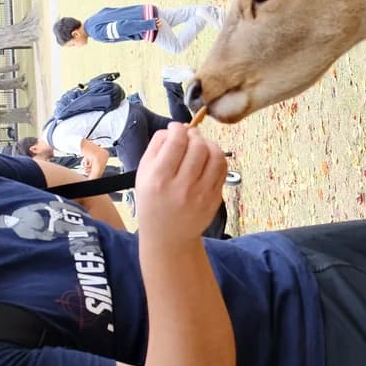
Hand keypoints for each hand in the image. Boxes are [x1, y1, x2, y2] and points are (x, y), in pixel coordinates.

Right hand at [133, 123, 226, 244]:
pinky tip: (208, 158)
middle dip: (194, 135)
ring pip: (215, 155)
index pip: (176, 142)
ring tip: (200, 146)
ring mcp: (201, 194)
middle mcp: (181, 187)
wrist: (168, 236)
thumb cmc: (153, 202)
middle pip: (197, 146)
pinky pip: (223, 168)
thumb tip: (172, 129)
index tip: (176, 128)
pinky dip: (217, 157)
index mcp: (158, 179)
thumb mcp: (143, 175)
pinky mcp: (215, 198)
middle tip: (189, 137)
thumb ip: (155, 148)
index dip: (178, 129)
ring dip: (208, 144)